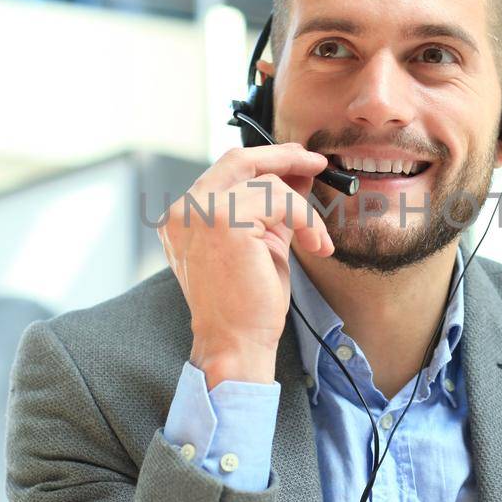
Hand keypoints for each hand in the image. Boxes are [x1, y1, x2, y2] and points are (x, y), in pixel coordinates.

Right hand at [157, 143, 334, 388]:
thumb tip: (297, 174)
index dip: (267, 162)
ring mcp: (199, 213)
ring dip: (302, 209)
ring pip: (266, 183)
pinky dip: (306, 220)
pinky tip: (317, 246)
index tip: (298, 163)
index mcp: (185, 217)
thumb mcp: (259, 244)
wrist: (236, 344)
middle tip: (317, 163)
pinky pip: (279, 201)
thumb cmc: (247, 305)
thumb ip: (269, 208)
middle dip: (284, 157)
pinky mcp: (223, 221)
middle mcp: (184, 211)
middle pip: (239, 160)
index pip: (227, 171)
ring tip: (317, 239)